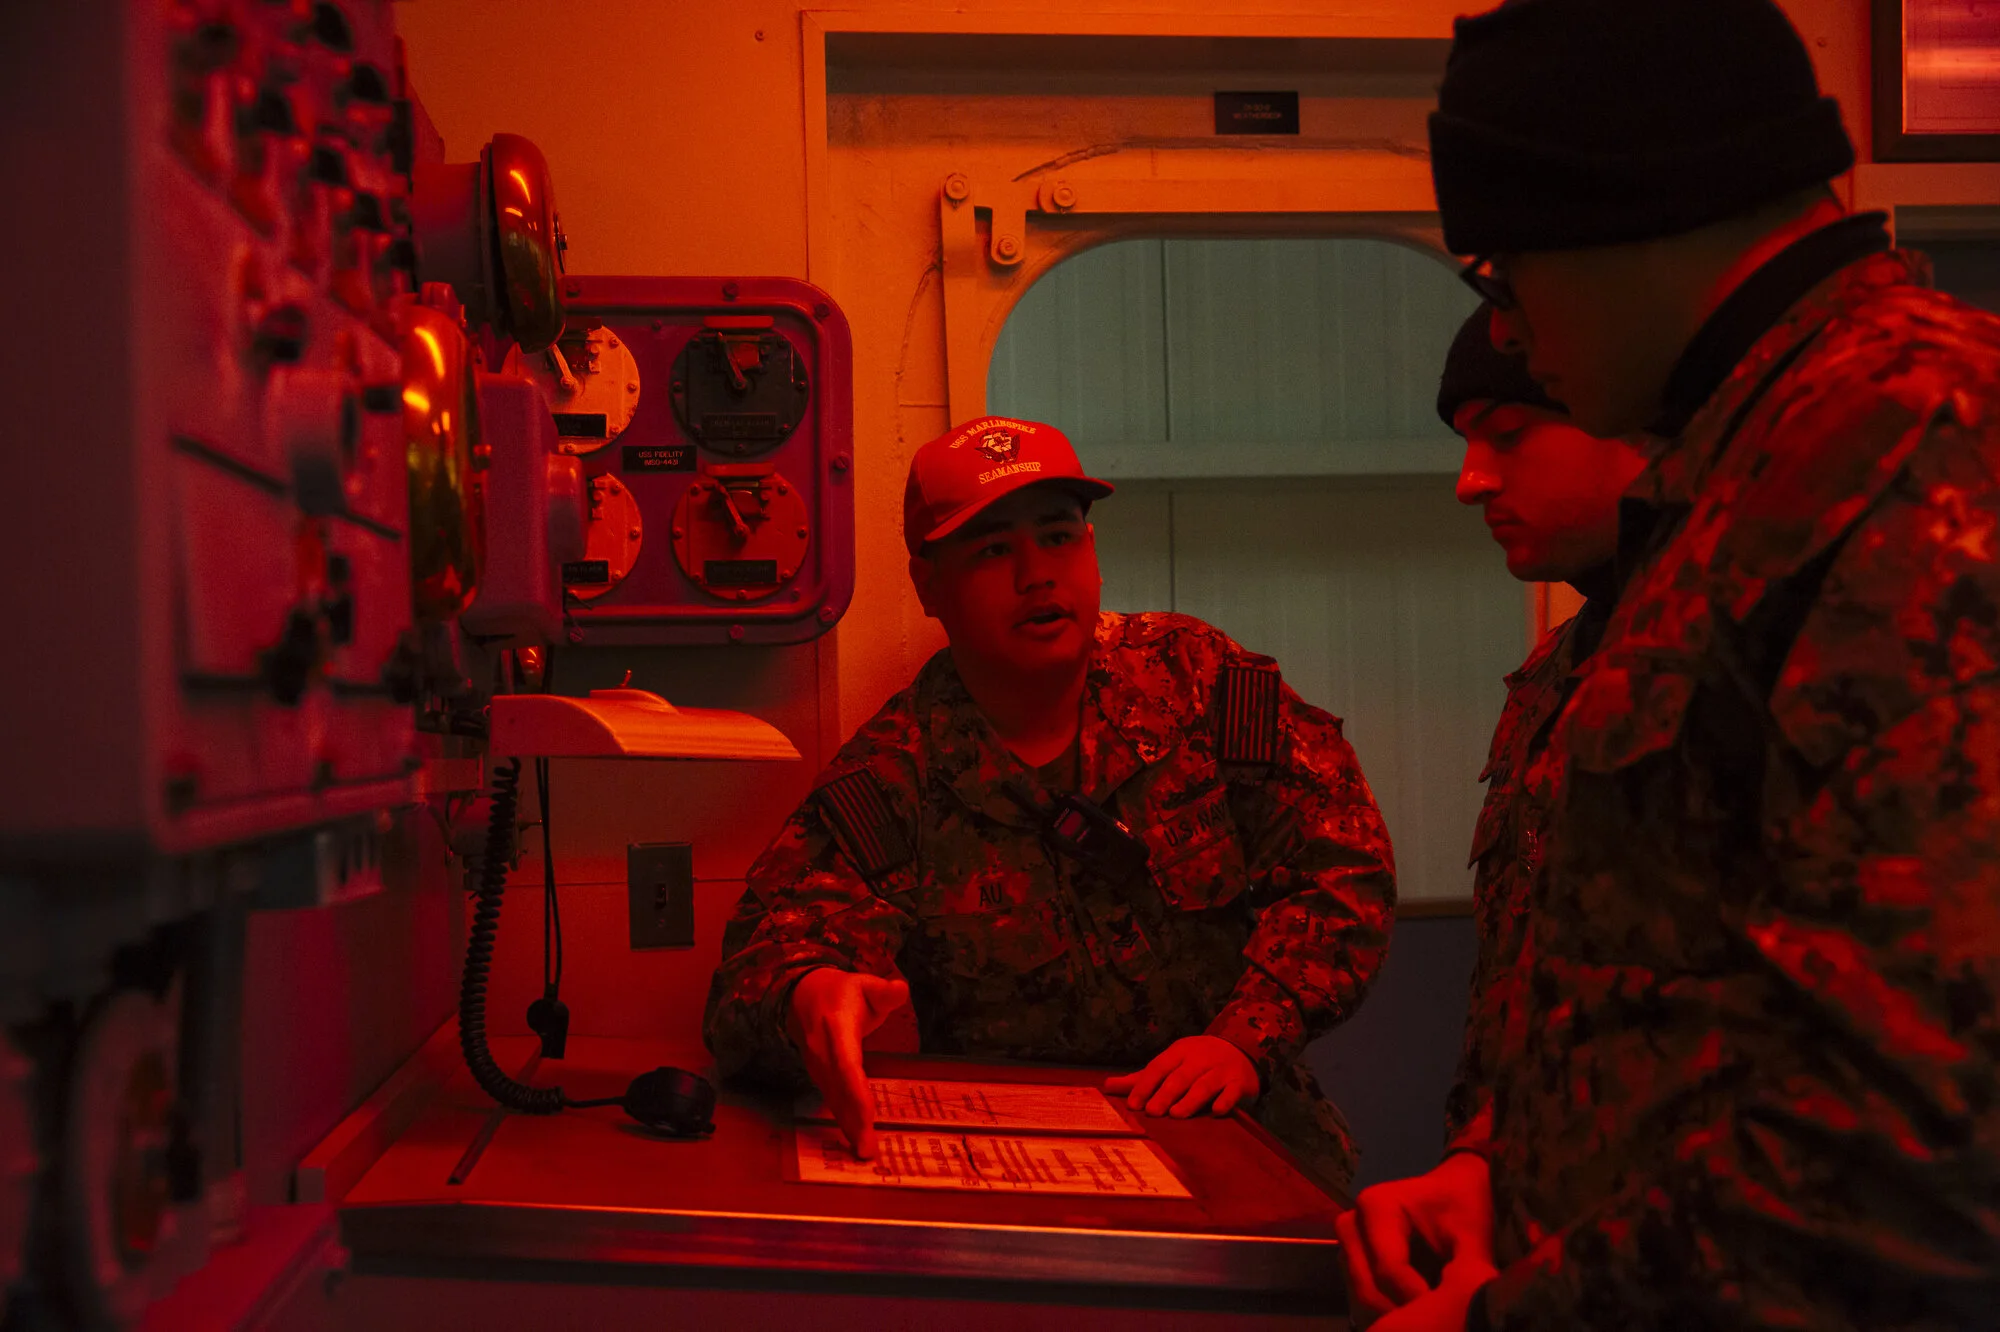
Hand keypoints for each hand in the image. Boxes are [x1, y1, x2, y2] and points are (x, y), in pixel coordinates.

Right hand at [785, 968, 909, 1160]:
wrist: (802, 996)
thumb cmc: (842, 992)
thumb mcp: (864, 983)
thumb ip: (884, 991)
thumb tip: (900, 990)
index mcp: (837, 1028)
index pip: (846, 1063)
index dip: (855, 1090)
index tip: (867, 1114)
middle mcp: (823, 1052)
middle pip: (839, 1090)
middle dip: (852, 1120)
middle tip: (867, 1149)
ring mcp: (817, 1066)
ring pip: (833, 1099)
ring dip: (847, 1125)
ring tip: (862, 1151)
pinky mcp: (818, 1076)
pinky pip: (831, 1100)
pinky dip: (842, 1120)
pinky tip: (854, 1139)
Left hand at [1103, 1036, 1259, 1117]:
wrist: (1241, 1048)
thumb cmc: (1197, 1060)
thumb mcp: (1170, 1063)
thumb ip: (1142, 1078)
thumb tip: (1107, 1086)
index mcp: (1179, 1052)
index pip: (1159, 1067)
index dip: (1146, 1085)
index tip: (1133, 1104)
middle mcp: (1200, 1059)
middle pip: (1180, 1076)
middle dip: (1165, 1094)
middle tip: (1152, 1112)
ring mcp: (1221, 1069)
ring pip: (1205, 1084)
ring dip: (1191, 1099)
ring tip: (1177, 1114)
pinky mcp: (1239, 1082)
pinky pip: (1233, 1091)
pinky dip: (1225, 1100)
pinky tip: (1217, 1111)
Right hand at [1336, 1152, 1496, 1327]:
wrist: (1453, 1191)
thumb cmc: (1462, 1206)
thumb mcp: (1472, 1234)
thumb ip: (1466, 1268)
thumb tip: (1463, 1306)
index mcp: (1376, 1205)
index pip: (1389, 1269)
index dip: (1419, 1298)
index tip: (1448, 1312)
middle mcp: (1352, 1223)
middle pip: (1369, 1286)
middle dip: (1405, 1310)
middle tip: (1439, 1318)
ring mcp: (1348, 1243)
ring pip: (1364, 1295)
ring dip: (1397, 1311)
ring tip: (1431, 1313)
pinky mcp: (1352, 1259)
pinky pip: (1365, 1295)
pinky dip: (1391, 1308)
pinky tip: (1419, 1309)